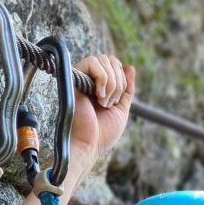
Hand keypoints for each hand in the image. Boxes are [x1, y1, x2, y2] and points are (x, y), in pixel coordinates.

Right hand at [69, 52, 134, 170]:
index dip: (122, 80)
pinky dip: (102, 79)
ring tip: (103, 103)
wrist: (88, 144)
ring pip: (104, 59)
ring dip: (111, 84)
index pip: (116, 65)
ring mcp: (81, 77)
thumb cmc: (103, 133)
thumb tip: (130, 66)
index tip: (116, 101)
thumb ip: (127, 89)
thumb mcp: (121, 109)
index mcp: (100, 86)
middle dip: (118, 83)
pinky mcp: (73, 77)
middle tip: (109, 104)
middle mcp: (89, 79)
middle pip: (112, 60)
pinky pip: (93, 62)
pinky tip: (97, 96)